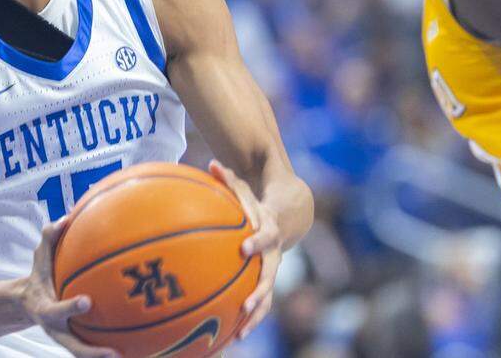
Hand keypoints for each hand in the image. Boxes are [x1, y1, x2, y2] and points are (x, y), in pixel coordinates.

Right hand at [21, 217, 119, 357]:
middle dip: (91, 352)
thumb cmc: (40, 275)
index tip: (87, 301)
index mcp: (45, 310)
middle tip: (113, 353)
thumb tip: (65, 219)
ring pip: (84, 354)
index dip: (70, 307)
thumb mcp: (39, 256)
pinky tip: (137, 348)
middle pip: (73, 347)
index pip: (57, 311)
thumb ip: (49, 237)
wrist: (28, 303)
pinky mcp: (77, 342)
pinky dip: (112, 350)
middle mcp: (57, 330)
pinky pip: (94, 348)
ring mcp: (67, 339)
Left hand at [209, 159, 282, 340]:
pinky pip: (258, 304)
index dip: (257, 242)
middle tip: (246, 305)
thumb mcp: (246, 189)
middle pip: (269, 276)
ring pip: (267, 297)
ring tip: (241, 333)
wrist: (288, 216)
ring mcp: (270, 270)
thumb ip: (229, 179)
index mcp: (269, 232)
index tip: (244, 248)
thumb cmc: (257, 202)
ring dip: (256, 315)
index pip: (266, 237)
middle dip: (259, 291)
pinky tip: (231, 336)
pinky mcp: (264, 283)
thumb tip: (211, 163)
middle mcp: (274, 255)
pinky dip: (248, 320)